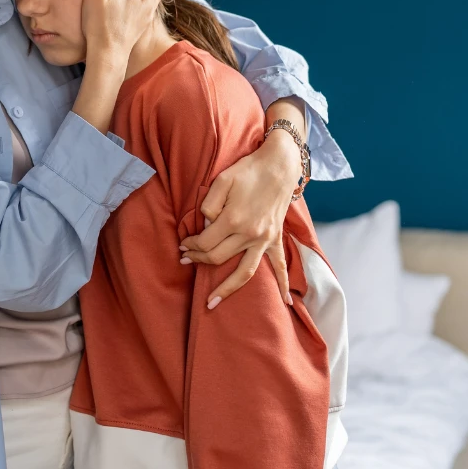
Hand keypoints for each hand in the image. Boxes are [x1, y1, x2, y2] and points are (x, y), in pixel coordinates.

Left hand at [179, 129, 301, 307]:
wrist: (278, 165)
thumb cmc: (247, 170)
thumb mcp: (221, 181)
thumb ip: (209, 205)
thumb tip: (205, 227)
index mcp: (233, 220)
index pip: (205, 242)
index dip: (190, 245)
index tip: (182, 245)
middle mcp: (250, 234)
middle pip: (218, 258)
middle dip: (198, 260)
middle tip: (185, 260)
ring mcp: (265, 239)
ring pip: (244, 272)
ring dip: (226, 288)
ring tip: (211, 303)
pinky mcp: (275, 239)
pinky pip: (279, 265)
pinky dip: (283, 284)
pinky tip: (285, 303)